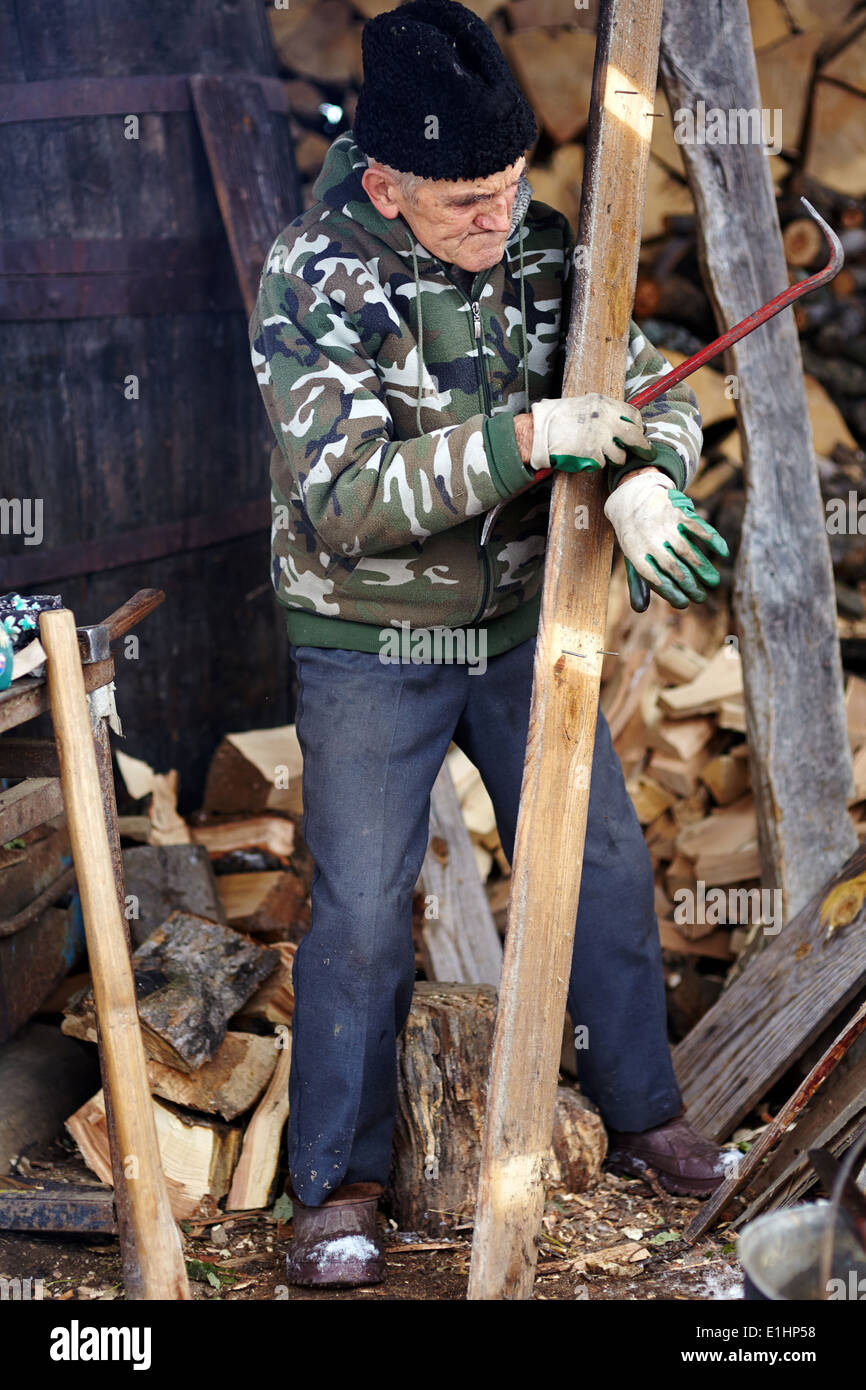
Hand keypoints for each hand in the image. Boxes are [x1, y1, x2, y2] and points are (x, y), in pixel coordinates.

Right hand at [529, 393, 656, 472]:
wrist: (539, 432)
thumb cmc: (557, 418)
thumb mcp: (584, 405)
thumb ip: (604, 412)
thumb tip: (620, 421)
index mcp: (604, 405)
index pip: (632, 415)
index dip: (637, 425)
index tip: (638, 431)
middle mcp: (605, 420)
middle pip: (634, 436)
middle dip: (641, 447)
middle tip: (645, 453)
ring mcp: (600, 439)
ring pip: (620, 455)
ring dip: (614, 458)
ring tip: (600, 453)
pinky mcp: (593, 455)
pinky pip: (602, 463)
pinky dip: (596, 462)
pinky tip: (585, 456)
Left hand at [604, 468, 728, 610]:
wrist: (632, 496)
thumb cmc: (635, 535)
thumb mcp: (631, 555)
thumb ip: (637, 582)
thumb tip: (640, 609)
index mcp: (635, 553)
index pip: (654, 578)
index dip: (670, 593)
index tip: (683, 604)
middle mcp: (649, 539)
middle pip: (673, 567)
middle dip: (690, 585)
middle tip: (701, 597)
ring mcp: (664, 524)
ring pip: (687, 550)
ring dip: (702, 568)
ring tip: (712, 582)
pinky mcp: (678, 511)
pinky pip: (697, 527)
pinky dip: (712, 538)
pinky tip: (723, 552)